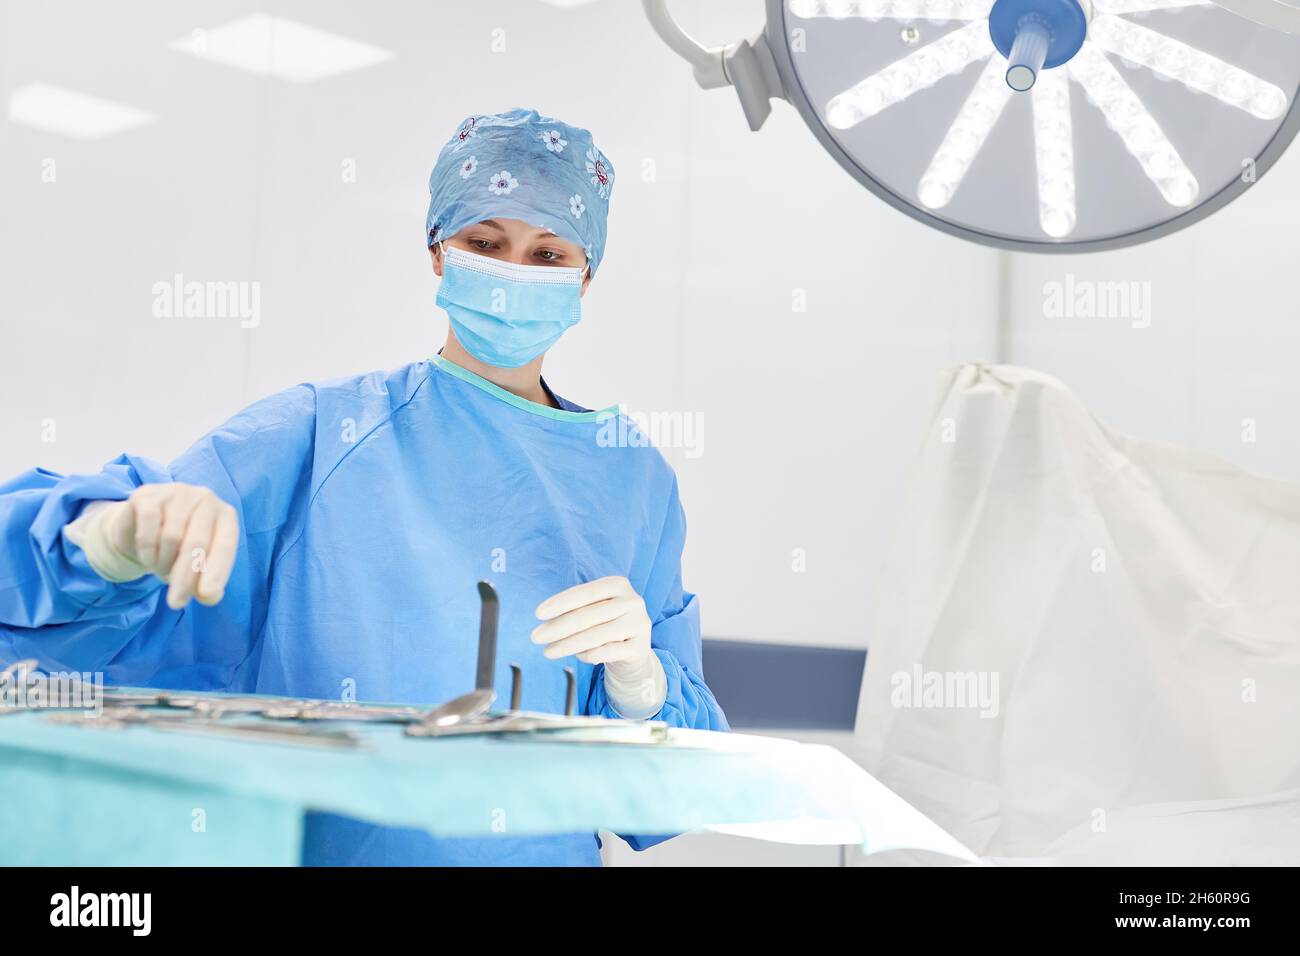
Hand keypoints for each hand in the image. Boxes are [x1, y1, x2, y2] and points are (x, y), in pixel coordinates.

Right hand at [104, 483, 239, 608]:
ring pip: (171, 538)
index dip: (217, 572)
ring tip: (160, 568)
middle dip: (185, 578)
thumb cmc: (178, 547)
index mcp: (225, 516)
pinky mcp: (147, 496)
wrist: (139, 524)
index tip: (208, 596)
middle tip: (176, 603)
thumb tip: (210, 598)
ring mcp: (176, 493)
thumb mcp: (196, 565)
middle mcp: (205, 499)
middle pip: (196, 544)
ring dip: (162, 564)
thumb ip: (206, 583)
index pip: (225, 546)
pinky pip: (147, 531)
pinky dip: (146, 552)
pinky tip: (147, 555)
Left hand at [532, 576, 652, 675]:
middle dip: (558, 627)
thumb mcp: (594, 611)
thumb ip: (574, 610)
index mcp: (618, 584)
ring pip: (597, 635)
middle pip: (588, 615)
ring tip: (548, 652)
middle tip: (536, 637)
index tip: (538, 614)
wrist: (633, 650)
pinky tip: (579, 657)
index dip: (560, 602)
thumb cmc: (606, 625)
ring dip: (568, 645)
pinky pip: (609, 652)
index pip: (585, 592)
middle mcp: (632, 601)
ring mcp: (639, 624)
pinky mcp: (640, 647)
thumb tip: (545, 619)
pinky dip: (590, 655)